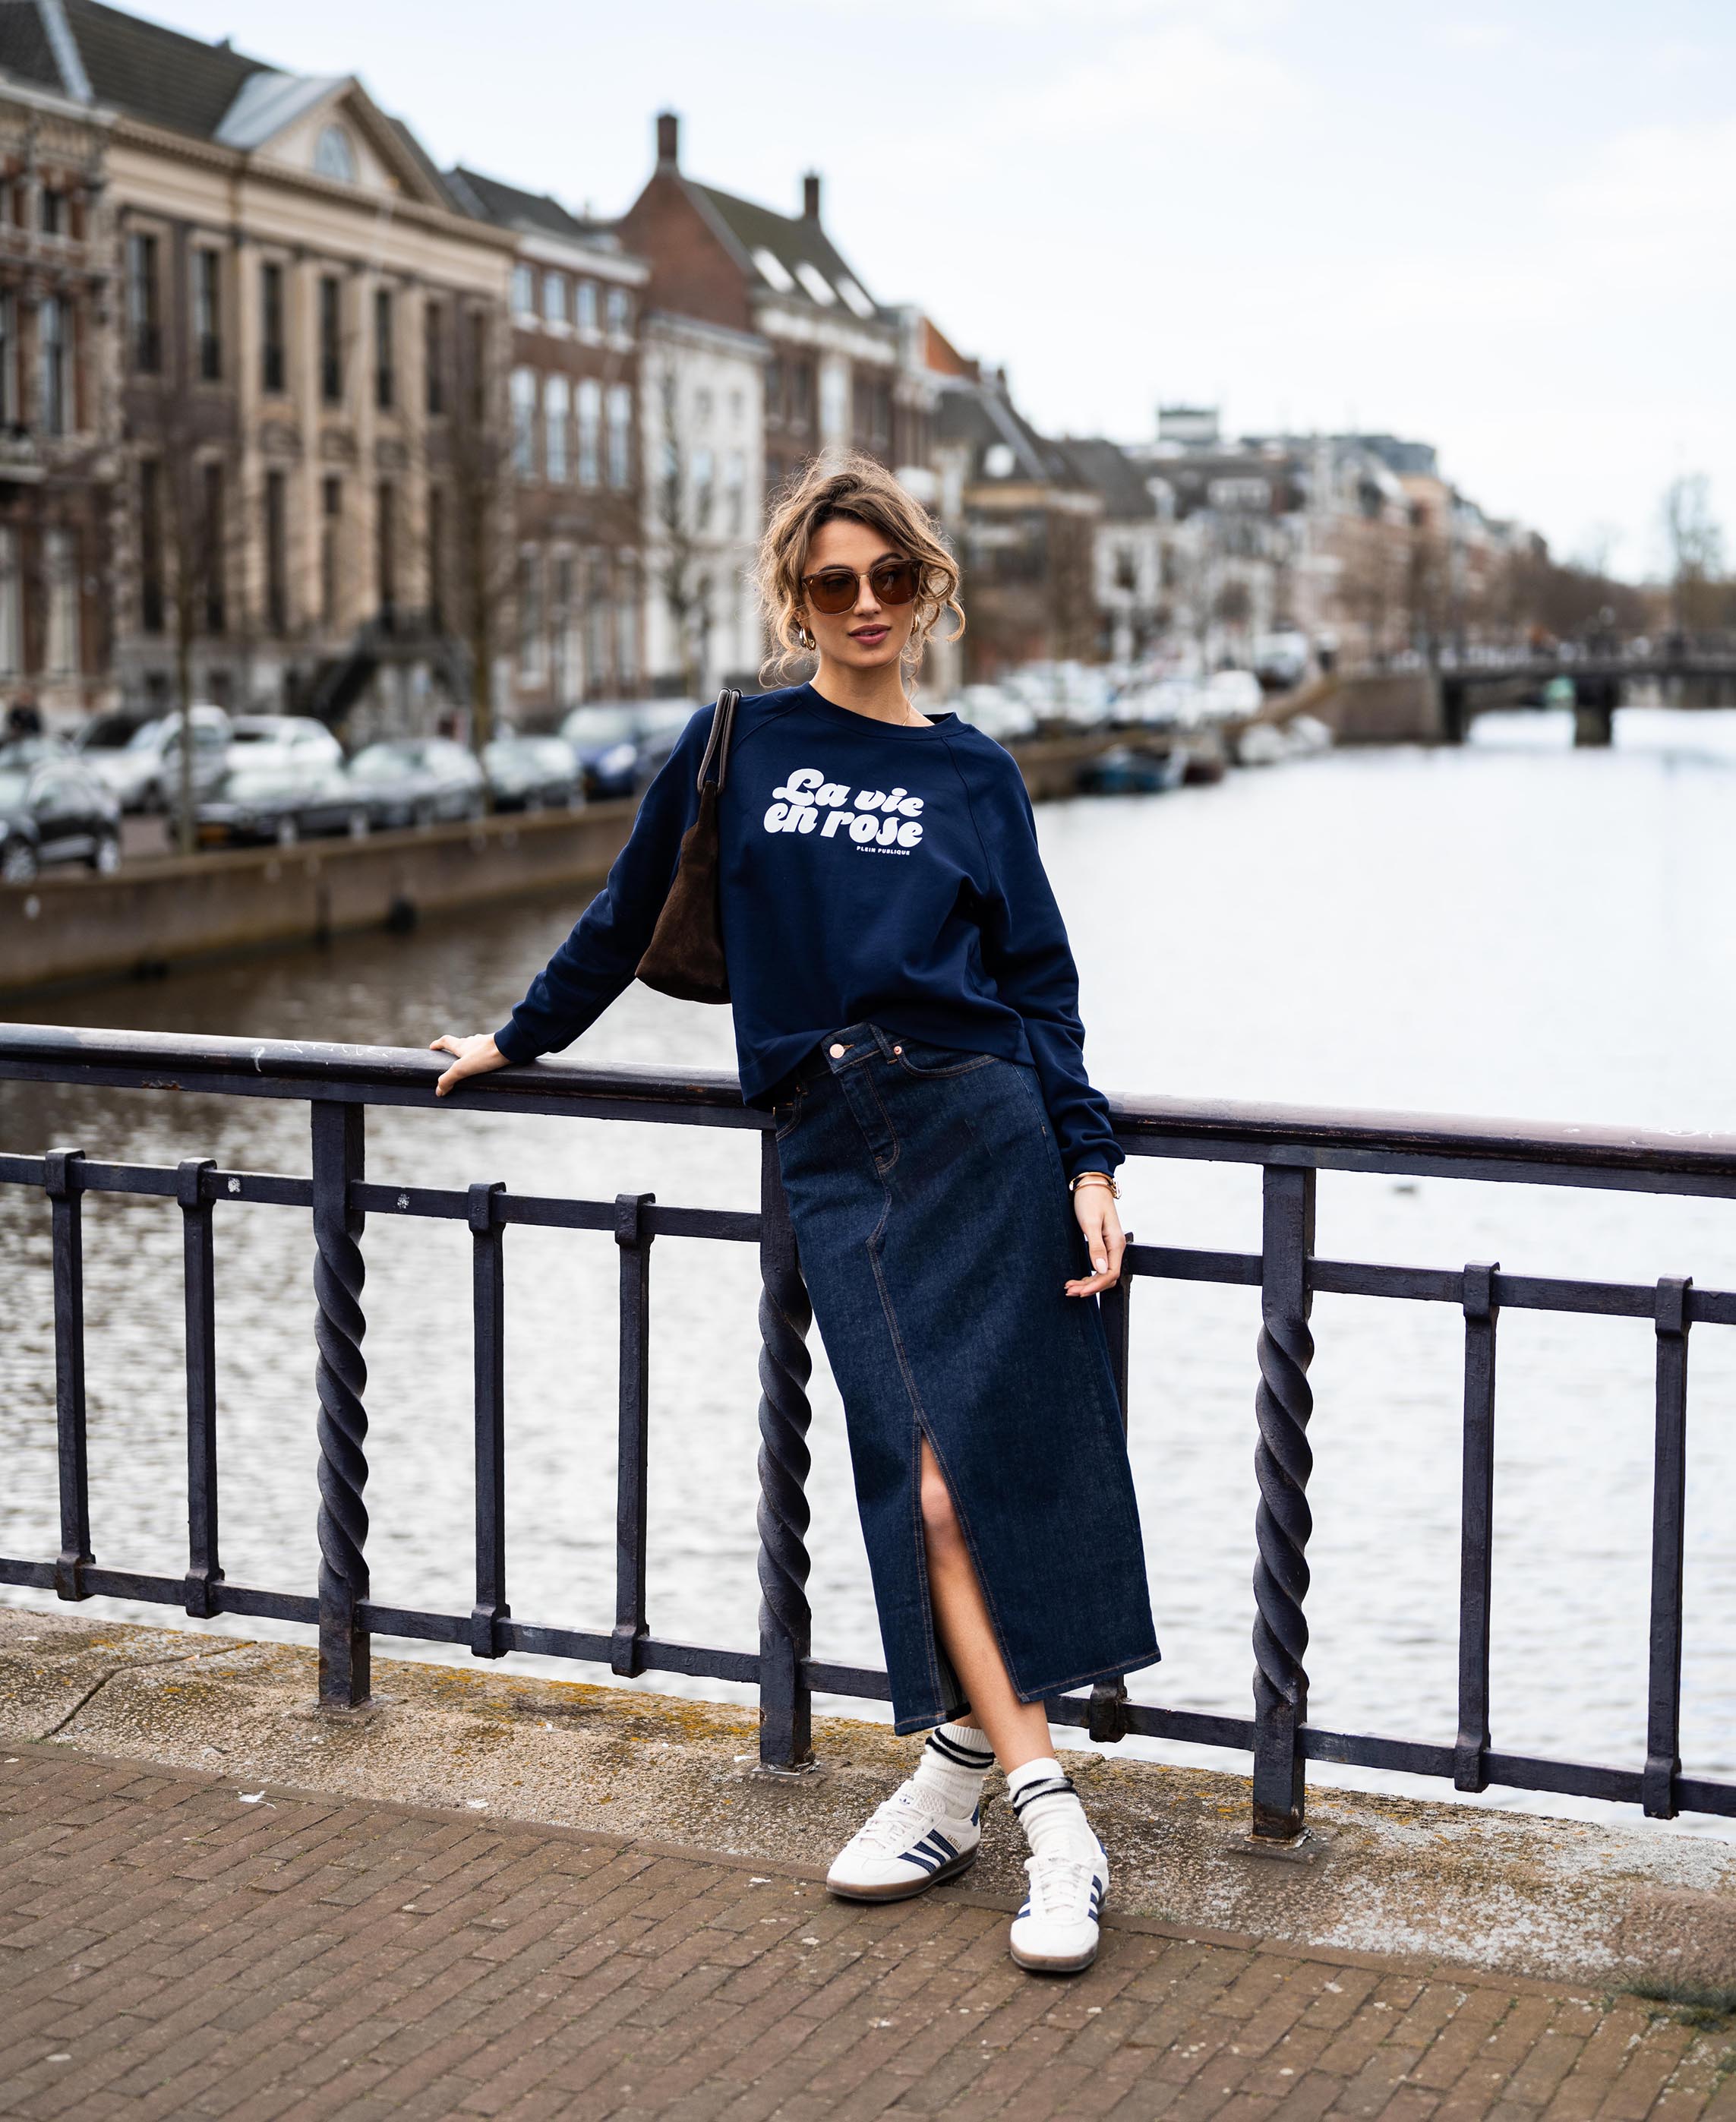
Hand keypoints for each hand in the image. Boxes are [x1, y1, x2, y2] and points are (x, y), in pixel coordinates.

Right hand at [429, 1033, 509, 1097]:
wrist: (511, 1046)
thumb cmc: (486, 1055)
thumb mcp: (462, 1069)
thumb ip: (448, 1079)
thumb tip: (438, 1091)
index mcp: (462, 1045)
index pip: (446, 1041)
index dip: (438, 1044)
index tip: (432, 1047)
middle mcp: (474, 1042)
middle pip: (461, 1043)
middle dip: (456, 1050)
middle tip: (452, 1058)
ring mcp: (487, 1044)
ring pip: (476, 1047)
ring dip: (471, 1053)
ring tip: (471, 1064)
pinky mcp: (498, 1048)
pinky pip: (489, 1052)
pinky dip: (485, 1057)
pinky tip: (489, 1065)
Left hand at [1064, 1179, 1124, 1296]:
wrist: (1090, 1183)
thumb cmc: (1089, 1200)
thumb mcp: (1090, 1224)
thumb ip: (1096, 1247)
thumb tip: (1101, 1270)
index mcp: (1116, 1243)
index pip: (1110, 1274)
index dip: (1095, 1286)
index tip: (1078, 1291)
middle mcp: (1115, 1246)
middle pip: (1106, 1276)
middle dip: (1089, 1287)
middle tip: (1069, 1291)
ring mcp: (1110, 1245)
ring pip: (1101, 1272)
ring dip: (1087, 1282)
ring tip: (1069, 1287)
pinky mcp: (1102, 1243)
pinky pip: (1098, 1265)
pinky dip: (1088, 1274)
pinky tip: (1077, 1278)